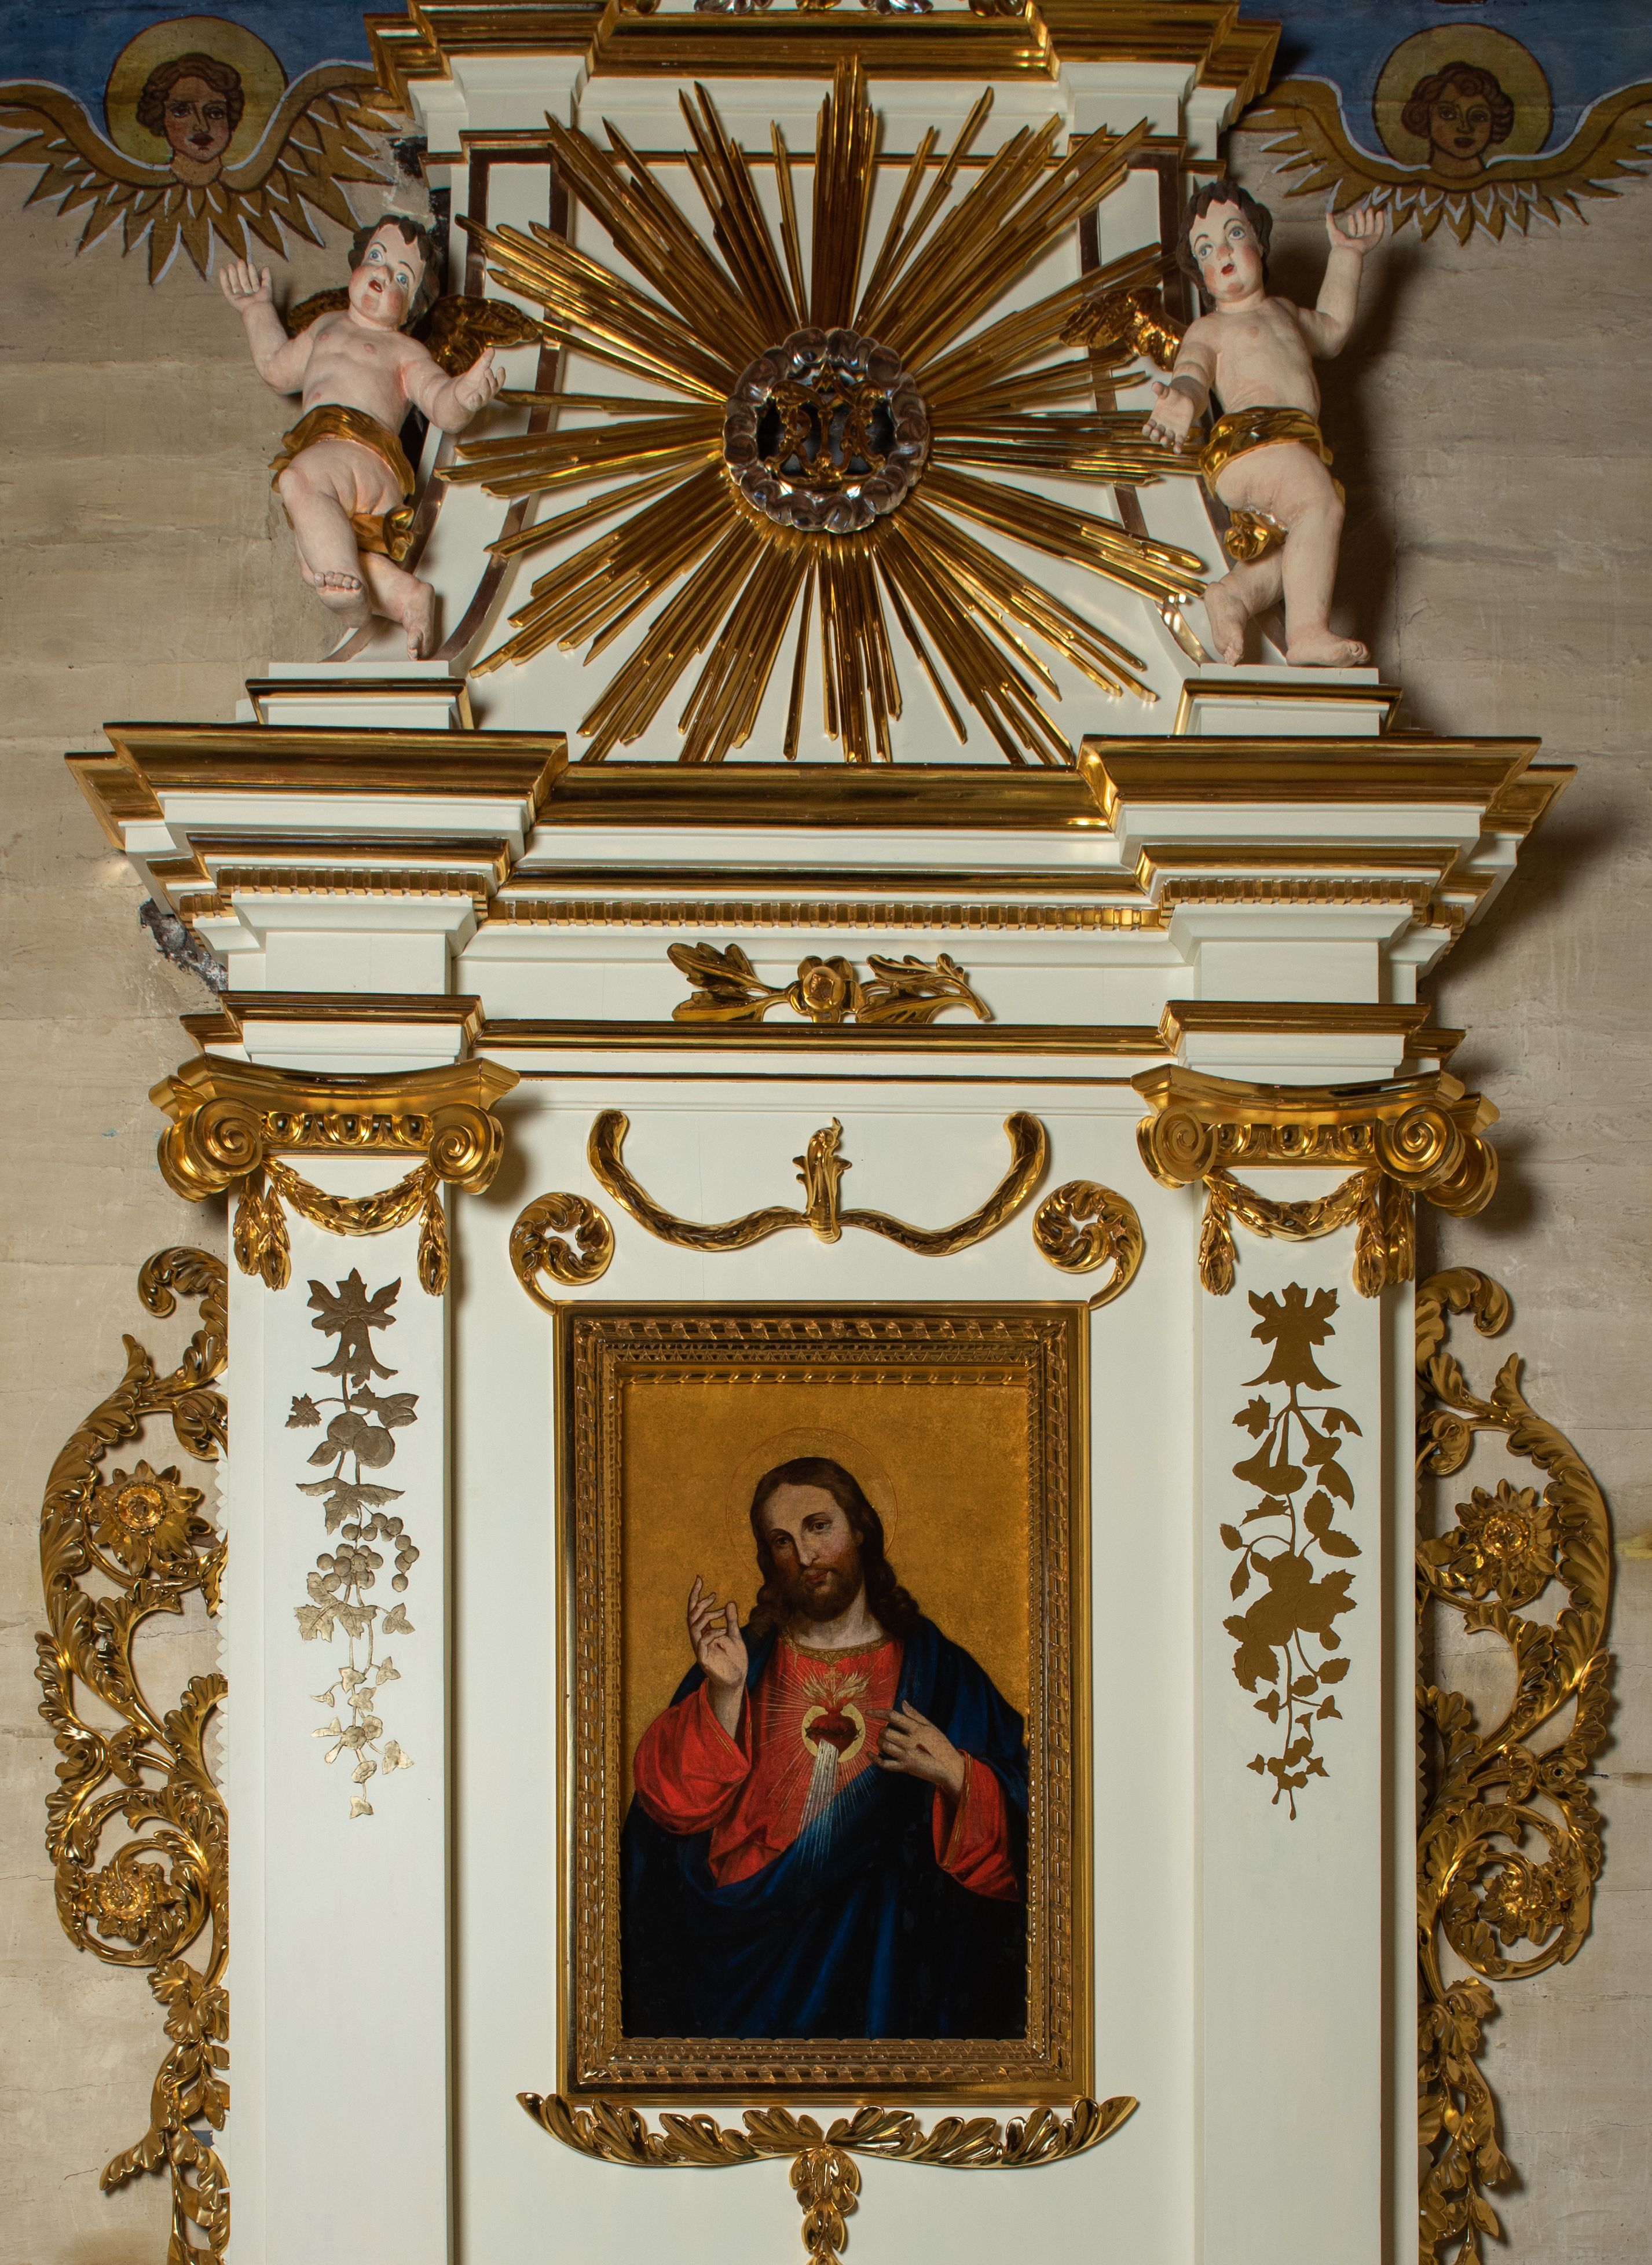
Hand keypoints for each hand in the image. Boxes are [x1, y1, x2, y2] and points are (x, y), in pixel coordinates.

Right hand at [219, 259, 272, 312]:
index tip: (250, 264)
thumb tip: (266, 267)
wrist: (257, 309)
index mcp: (257, 294)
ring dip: (233, 274)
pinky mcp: (232, 299)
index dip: (252, 272)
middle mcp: (248, 296)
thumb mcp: (267, 287)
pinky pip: (226, 288)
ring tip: (231, 264)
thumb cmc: (263, 300)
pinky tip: (222, 270)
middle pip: (243, 281)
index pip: (254, 281)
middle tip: (240, 260)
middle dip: (241, 271)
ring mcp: (240, 297)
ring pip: (235, 283)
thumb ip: (267, 278)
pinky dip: (223, 279)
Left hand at [452, 345, 503, 414]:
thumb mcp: (479, 368)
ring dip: (485, 387)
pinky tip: (475, 395)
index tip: (500, 368)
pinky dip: (476, 400)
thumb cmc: (472, 380)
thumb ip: (485, 360)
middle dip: (491, 378)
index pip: (500, 381)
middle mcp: (489, 393)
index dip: (501, 376)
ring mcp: (482, 399)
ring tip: (483, 379)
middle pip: (493, 386)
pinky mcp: (473, 404)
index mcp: (492, 384)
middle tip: (487, 370)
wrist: (460, 391)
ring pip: (486, 394)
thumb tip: (492, 348)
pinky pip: (476, 403)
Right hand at [687, 1576, 747, 1693]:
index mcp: (706, 1632)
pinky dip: (711, 1634)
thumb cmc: (734, 1660)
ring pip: (694, 1628)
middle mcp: (700, 1639)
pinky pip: (702, 1644)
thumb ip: (731, 1621)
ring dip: (706, 1616)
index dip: (696, 1595)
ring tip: (720, 1612)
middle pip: (691, 1617)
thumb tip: (730, 1603)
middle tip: (713, 1595)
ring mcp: (700, 1649)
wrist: (737, 1681)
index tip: (699, 1578)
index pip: (696, 1611)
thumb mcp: (735, 1636)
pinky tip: (723, 1631)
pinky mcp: (705, 1660)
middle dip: (699, 1603)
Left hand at [873, 1701, 966, 1799]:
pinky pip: (885, 1764)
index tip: (868, 1711)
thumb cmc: (942, 1745)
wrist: (950, 1767)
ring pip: (884, 1746)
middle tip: (886, 1732)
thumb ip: (915, 1715)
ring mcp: (907, 1755)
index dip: (878, 1712)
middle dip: (882, 1730)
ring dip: (880, 1742)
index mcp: (917, 1728)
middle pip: (886, 1731)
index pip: (893, 1716)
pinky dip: (875, 1759)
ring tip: (884, 1742)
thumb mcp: (931, 1727)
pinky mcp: (906, 1768)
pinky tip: (870, 1754)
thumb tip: (903, 1703)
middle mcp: (911, 1741)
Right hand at [1143, 379, 1197, 448]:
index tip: (1147, 428)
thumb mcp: (1167, 392)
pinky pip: (1178, 442)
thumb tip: (1155, 384)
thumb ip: (1161, 389)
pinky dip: (1177, 447)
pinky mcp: (1181, 434)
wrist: (1186, 399)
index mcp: (1155, 420)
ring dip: (1165, 441)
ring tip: (1165, 440)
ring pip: (1166, 440)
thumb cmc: (1173, 396)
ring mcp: (1171, 432)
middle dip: (1155, 435)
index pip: (1148, 428)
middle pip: (1156, 435)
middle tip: (1156, 432)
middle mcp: (1161, 428)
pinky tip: (1177, 450)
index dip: (1146, 429)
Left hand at [1326, 201, 1386, 256]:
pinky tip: (1380, 213)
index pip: (1352, 231)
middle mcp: (1360, 241)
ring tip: (1369, 209)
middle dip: (1361, 218)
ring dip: (1370, 218)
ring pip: (1370, 227)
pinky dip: (1381, 221)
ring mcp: (1368, 241)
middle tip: (1360, 209)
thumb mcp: (1333, 231)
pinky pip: (1380, 229)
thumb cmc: (1339, 244)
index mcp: (1351, 241)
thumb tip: (1327, 213)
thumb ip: (1330, 222)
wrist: (1347, 251)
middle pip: (1362, 228)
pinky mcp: (1375, 240)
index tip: (1350, 215)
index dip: (1351, 223)